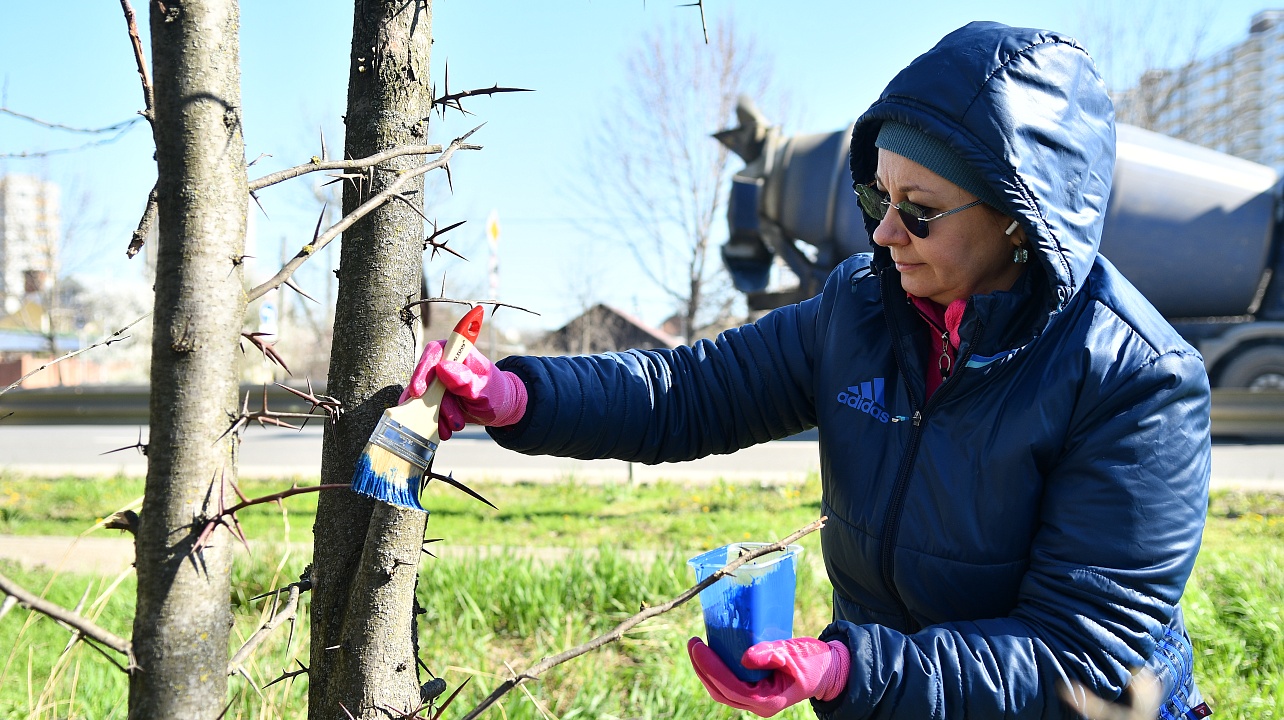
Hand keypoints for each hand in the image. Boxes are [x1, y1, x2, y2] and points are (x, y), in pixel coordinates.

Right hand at [399, 341, 527, 439]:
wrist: (501, 408)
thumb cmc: (495, 393)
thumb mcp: (483, 389)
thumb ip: (465, 380)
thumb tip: (443, 367)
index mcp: (459, 353)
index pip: (434, 352)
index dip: (422, 370)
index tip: (419, 391)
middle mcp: (445, 364)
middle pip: (425, 378)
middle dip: (433, 402)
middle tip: (451, 419)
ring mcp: (438, 382)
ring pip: (424, 397)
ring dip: (435, 415)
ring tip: (455, 425)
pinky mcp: (435, 398)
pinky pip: (426, 410)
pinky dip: (434, 422)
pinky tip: (446, 430)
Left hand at [687, 636, 849, 717]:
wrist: (829, 671)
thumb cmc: (815, 662)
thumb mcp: (796, 654)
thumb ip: (772, 654)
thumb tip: (744, 657)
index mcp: (767, 701)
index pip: (729, 687)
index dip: (710, 668)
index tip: (698, 647)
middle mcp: (758, 705)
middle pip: (719, 691)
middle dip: (702, 667)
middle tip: (692, 642)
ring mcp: (755, 700)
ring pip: (721, 689)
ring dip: (706, 669)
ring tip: (697, 646)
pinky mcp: (754, 690)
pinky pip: (729, 683)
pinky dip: (717, 669)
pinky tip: (712, 652)